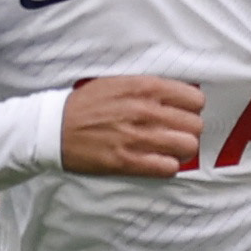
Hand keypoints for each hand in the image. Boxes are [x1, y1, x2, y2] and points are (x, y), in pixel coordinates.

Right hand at [61, 76, 204, 177]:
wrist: (55, 127)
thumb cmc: (87, 104)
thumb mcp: (119, 83)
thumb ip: (150, 88)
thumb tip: (179, 98)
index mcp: (144, 88)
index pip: (194, 99)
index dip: (192, 109)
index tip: (183, 114)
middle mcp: (145, 111)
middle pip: (195, 125)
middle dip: (188, 130)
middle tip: (175, 134)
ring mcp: (137, 137)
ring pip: (187, 147)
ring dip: (180, 150)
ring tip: (168, 149)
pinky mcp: (127, 162)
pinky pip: (167, 168)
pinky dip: (166, 166)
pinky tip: (156, 162)